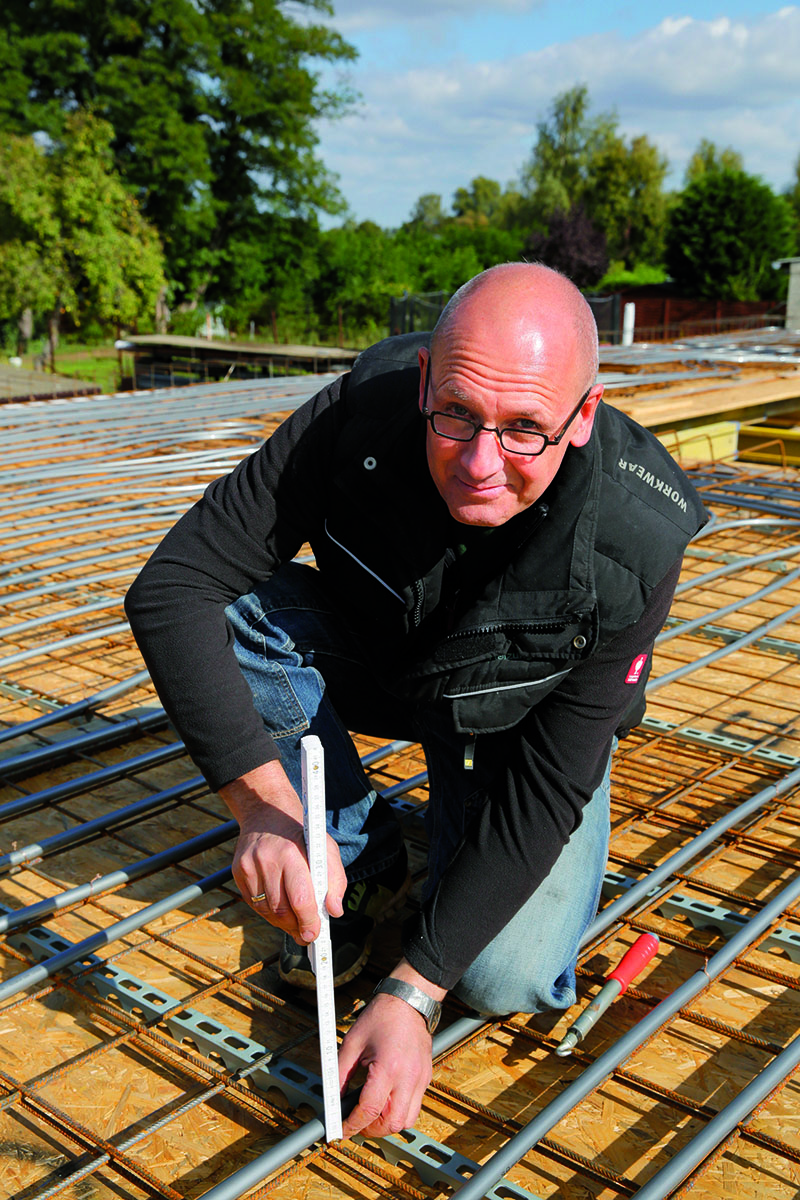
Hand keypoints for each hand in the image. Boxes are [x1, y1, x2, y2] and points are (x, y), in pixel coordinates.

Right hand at [220, 760, 345, 943]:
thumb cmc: (302, 834)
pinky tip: (280, 908)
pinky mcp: (238, 872)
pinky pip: (254, 904)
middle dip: (296, 926)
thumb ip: (335, 880)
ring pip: (266, 911)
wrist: (267, 814)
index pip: (299, 899)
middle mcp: (266, 860)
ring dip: (283, 922)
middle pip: (281, 909)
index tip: (315, 934)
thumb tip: (334, 910)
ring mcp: (248, 867)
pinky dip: (269, 912)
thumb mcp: (326, 848)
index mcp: (291, 853)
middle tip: (307, 933)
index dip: (308, 922)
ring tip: (296, 922)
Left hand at [338, 962, 445, 1137]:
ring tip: (372, 1111)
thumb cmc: (381, 1017)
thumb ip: (339, 1073)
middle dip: (371, 1129)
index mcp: (388, 1068)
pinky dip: (399, 1111)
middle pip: (391, 1123)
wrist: (408, 1000)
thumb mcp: (352, 1042)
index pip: (369, 1110)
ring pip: (406, 1121)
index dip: (352, 1125)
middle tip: (356, 1121)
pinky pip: (414, 1107)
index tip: (341, 1130)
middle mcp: (408, 1078)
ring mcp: (420, 1079)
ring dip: (387, 1123)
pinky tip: (386, 1099)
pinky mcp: (426, 1078)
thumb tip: (332, 1097)